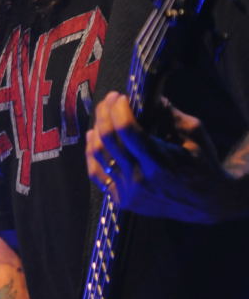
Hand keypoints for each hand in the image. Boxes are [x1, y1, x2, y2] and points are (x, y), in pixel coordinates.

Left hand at [85, 92, 237, 221]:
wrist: (207, 202)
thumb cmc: (203, 163)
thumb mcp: (194, 133)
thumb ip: (169, 114)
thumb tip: (147, 96)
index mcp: (160, 162)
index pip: (126, 130)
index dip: (118, 109)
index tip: (120, 96)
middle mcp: (140, 179)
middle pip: (108, 140)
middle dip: (105, 113)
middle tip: (109, 100)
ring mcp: (128, 192)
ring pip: (98, 155)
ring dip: (96, 130)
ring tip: (102, 115)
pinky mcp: (122, 200)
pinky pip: (97, 174)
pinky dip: (92, 153)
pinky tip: (94, 137)